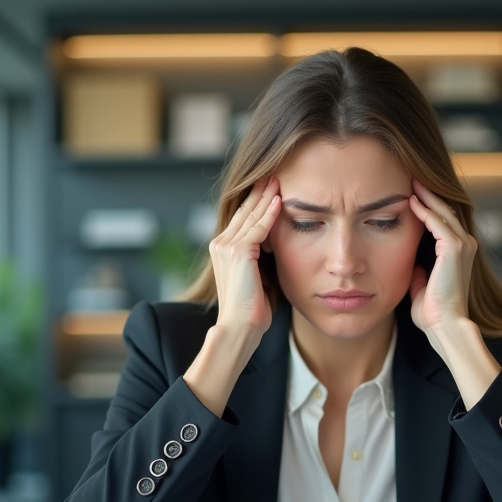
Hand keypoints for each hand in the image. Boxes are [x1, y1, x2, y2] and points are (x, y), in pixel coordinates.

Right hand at [183, 177, 281, 415]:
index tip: (271, 187)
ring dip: (267, 196)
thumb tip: (275, 246)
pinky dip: (270, 213)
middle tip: (274, 173)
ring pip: (252, 216)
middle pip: (245, 211)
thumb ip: (260, 259)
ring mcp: (226, 246)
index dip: (257, 202)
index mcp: (222, 249)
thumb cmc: (251, 311)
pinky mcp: (237, 251)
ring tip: (279, 179)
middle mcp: (220, 243)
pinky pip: (259, 228)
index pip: (243, 219)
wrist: (239, 328)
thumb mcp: (256, 277)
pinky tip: (281, 200)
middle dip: (260, 192)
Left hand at [407, 180, 498, 408]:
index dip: (428, 207)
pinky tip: (411, 200)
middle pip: (446, 210)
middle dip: (428, 194)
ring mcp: (463, 245)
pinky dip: (425, 211)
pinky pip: (438, 223)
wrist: (444, 325)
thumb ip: (418, 272)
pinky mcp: (456, 248)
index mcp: (459, 253)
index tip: (409, 194)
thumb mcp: (421, 286)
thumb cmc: (432, 313)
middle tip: (410, 177)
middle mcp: (466, 245)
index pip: (443, 221)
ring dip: (426, 196)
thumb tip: (410, 264)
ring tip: (410, 181)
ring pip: (443, 212)